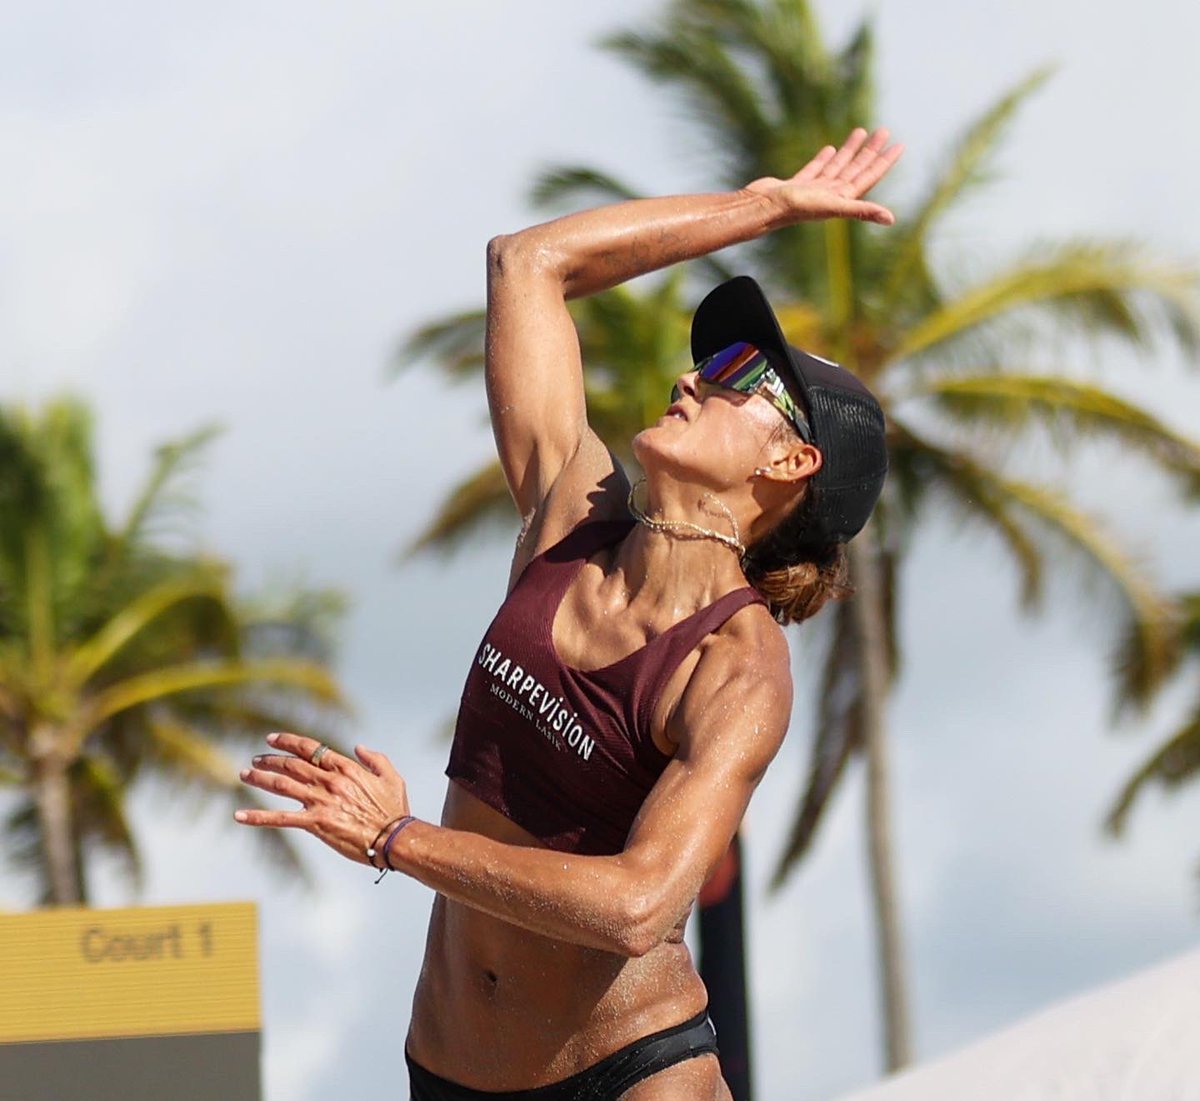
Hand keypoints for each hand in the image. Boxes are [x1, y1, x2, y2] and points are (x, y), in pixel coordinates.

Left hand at [235, 732, 409, 864]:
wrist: (394, 838)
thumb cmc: (394, 811)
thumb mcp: (391, 777)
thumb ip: (374, 758)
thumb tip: (358, 747)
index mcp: (346, 768)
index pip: (311, 749)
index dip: (288, 742)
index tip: (272, 738)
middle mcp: (330, 781)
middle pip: (292, 764)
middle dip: (270, 759)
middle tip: (256, 759)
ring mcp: (320, 801)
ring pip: (282, 785)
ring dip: (260, 778)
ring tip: (245, 774)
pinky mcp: (315, 823)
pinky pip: (280, 818)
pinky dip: (257, 816)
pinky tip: (239, 815)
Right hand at [746, 127, 902, 224]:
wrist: (763, 207)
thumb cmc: (796, 208)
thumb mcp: (833, 206)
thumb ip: (862, 210)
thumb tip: (891, 219)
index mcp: (842, 199)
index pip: (868, 177)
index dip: (884, 162)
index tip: (898, 146)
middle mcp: (830, 195)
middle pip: (856, 169)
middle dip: (870, 151)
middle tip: (884, 132)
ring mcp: (813, 191)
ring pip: (838, 167)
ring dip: (850, 151)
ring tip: (861, 132)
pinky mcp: (797, 186)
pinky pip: (816, 169)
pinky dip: (825, 159)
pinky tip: (831, 149)